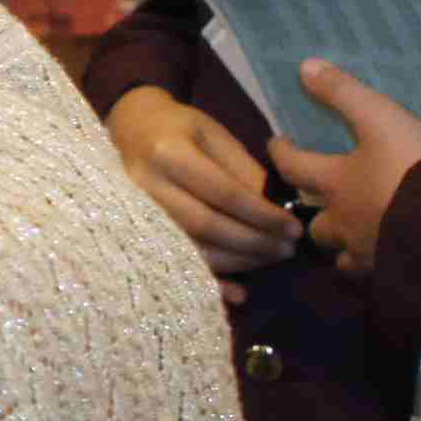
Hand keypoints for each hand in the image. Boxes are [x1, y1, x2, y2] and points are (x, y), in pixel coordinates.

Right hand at [108, 86, 296, 278]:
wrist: (127, 130)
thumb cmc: (177, 128)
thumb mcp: (214, 135)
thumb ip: (244, 171)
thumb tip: (278, 210)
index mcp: (169, 154)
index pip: (223, 193)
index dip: (262, 215)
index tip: (293, 229)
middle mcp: (146, 187)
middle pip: (206, 225)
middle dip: (253, 242)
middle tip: (287, 250)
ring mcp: (134, 215)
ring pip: (191, 249)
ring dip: (238, 261)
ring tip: (269, 259)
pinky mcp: (134, 234)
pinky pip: (175, 265)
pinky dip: (209, 282)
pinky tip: (237, 292)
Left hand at [263, 59, 420, 276]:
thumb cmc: (412, 165)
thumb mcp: (381, 117)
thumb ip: (344, 92)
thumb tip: (305, 68)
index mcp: (334, 182)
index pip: (292, 167)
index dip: (281, 153)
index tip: (276, 144)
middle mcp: (342, 220)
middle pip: (312, 221)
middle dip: (311, 210)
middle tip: (317, 198)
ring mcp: (365, 250)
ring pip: (338, 251)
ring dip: (338, 240)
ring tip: (349, 230)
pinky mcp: (390, 270)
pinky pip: (368, 270)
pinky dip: (367, 261)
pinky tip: (378, 254)